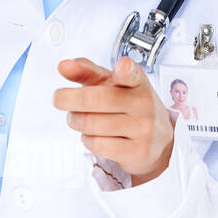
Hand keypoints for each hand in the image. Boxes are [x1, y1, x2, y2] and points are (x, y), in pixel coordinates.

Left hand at [52, 55, 175, 185]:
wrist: (157, 140)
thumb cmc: (127, 107)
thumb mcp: (110, 85)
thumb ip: (87, 72)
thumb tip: (64, 66)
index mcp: (137, 82)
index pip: (132, 74)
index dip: (125, 70)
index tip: (122, 66)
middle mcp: (143, 103)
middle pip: (95, 99)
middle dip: (68, 99)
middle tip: (59, 99)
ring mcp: (143, 128)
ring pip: (92, 124)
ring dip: (76, 121)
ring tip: (78, 119)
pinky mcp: (138, 150)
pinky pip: (99, 145)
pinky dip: (87, 140)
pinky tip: (92, 136)